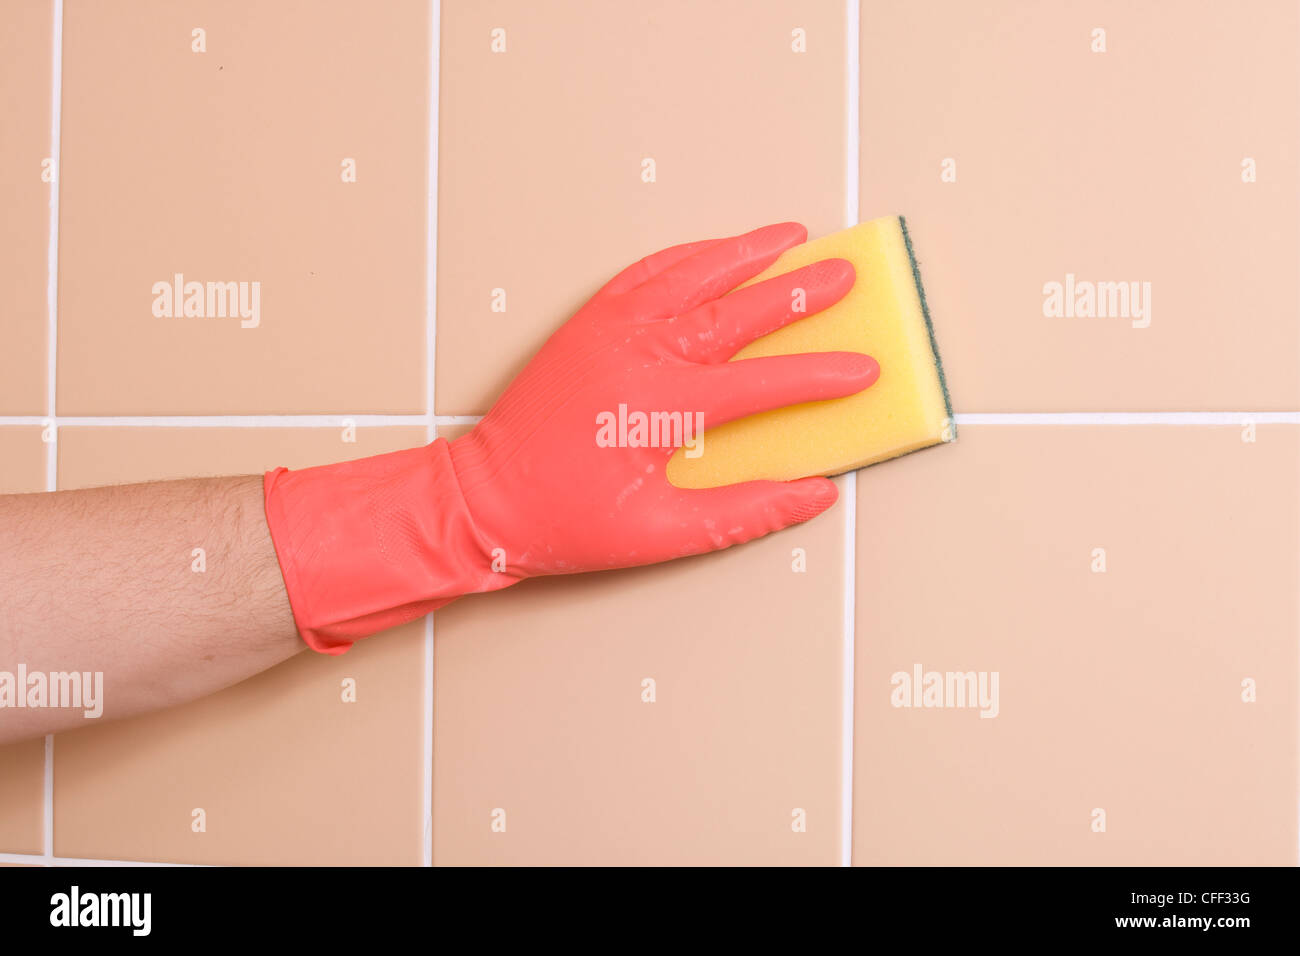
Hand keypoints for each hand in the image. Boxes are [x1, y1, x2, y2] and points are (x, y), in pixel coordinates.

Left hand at [264, 222, 878, 651]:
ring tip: (791, 237)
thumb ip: (744, 512)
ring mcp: (608, 330)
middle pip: (735, 311)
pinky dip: (686, 256)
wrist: (483, 500)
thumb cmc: (563, 520)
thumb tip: (811, 496)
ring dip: (744, 253)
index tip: (862, 371)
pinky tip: (712, 250)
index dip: (819, 376)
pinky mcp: (587, 324)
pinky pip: (644, 274)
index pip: (762, 383)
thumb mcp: (662, 535)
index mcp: (659, 406)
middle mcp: (637, 353)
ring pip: (691, 275)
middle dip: (796, 292)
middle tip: (842, 275)